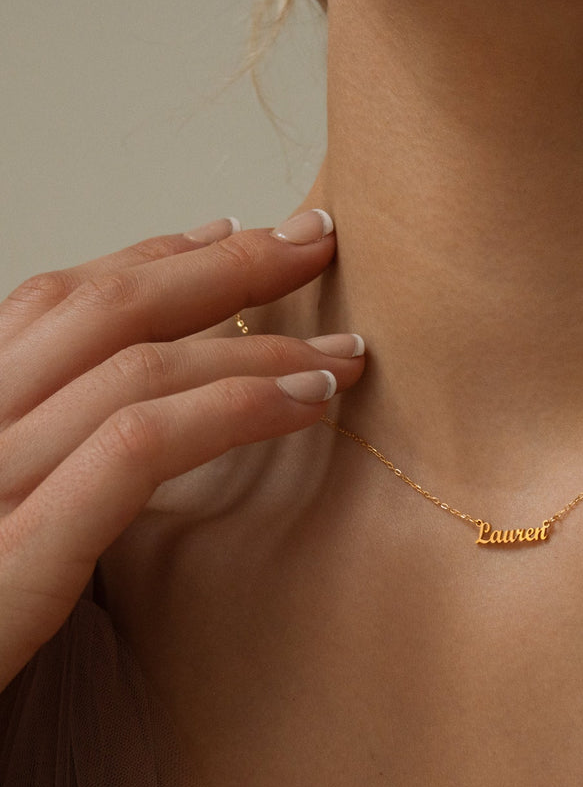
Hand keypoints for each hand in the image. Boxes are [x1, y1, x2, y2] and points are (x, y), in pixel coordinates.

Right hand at [0, 210, 364, 688]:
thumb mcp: (2, 514)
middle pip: (104, 310)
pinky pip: (139, 448)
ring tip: (344, 353)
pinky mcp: (16, 555)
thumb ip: (56, 458)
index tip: (235, 232)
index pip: (58, 302)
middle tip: (315, 241)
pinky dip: (233, 411)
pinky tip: (308, 404)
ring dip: (258, 346)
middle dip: (225, 266)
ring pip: (136, 369)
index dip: (153, 258)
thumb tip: (138, 415)